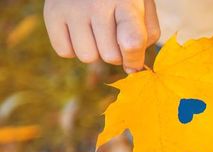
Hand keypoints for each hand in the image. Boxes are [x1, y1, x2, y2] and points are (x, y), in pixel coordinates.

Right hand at [43, 0, 159, 72]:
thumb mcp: (144, 8)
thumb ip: (146, 37)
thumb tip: (133, 69)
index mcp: (126, 2)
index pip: (133, 41)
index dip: (135, 59)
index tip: (135, 63)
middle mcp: (97, 5)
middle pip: (110, 56)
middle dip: (116, 53)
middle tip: (114, 35)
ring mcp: (73, 9)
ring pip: (87, 57)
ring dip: (95, 51)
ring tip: (96, 31)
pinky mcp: (52, 13)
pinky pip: (64, 51)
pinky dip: (73, 48)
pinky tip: (80, 31)